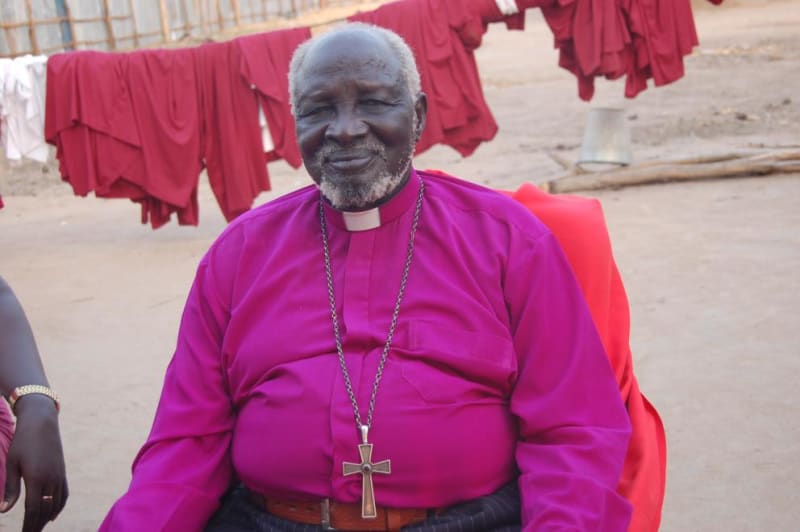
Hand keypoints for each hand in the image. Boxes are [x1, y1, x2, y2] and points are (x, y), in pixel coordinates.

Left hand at [1, 395, 67, 531]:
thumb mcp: (12, 464)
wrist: (42, 422)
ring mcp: (59, 476)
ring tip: (37, 528)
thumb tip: (4, 511)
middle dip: (36, 526)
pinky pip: (63, 495)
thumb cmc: (23, 442)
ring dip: (46, 519)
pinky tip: (52, 515)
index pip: (32, 510)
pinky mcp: (62, 472)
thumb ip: (10, 489)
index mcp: (36, 478)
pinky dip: (58, 507)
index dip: (28, 526)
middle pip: (45, 510)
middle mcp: (51, 479)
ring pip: (56, 505)